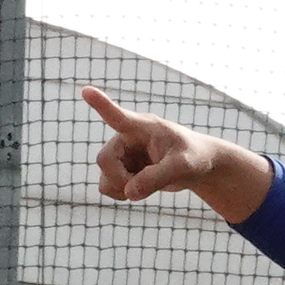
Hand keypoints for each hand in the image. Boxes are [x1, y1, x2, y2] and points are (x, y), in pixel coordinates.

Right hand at [81, 86, 272, 224]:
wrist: (198, 165)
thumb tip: (129, 192)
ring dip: (121, 189)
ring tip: (146, 187)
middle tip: (140, 188)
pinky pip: (107, 187)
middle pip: (104, 160)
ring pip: (104, 177)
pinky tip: (138, 190)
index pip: (118, 116)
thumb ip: (156, 178)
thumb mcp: (182, 167)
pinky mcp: (122, 169)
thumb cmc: (194, 157)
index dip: (101, 105)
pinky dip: (120, 194)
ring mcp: (122, 155)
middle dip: (119, 179)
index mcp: (142, 127)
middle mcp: (126, 138)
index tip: (86, 90)